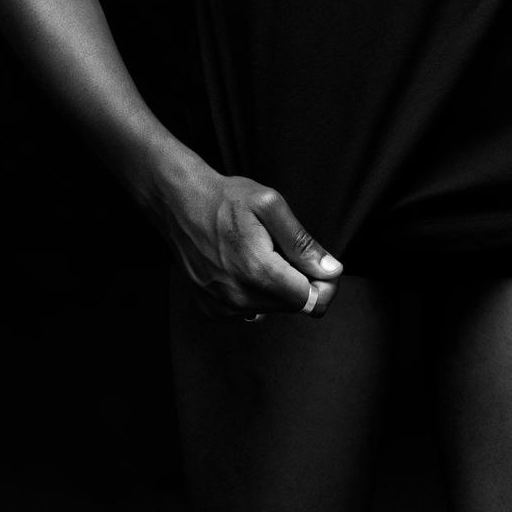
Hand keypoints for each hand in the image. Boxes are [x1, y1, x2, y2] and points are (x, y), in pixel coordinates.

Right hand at [142, 160, 343, 320]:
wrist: (180, 203)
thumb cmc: (225, 199)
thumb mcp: (271, 206)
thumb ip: (303, 243)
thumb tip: (331, 271)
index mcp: (257, 271)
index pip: (310, 300)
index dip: (324, 285)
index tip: (321, 267)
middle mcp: (238, 297)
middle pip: (292, 306)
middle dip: (299, 281)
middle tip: (284, 249)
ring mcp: (222, 307)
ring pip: (271, 310)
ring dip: (276, 287)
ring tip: (261, 255)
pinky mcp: (211, 310)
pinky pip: (249, 312)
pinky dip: (255, 293)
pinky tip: (244, 267)